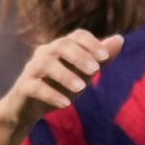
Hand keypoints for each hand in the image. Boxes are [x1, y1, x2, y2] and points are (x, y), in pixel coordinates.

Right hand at [0, 27, 123, 126]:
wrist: (29, 108)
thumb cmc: (59, 86)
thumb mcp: (83, 74)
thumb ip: (100, 59)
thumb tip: (120, 39)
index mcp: (61, 47)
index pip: (77, 35)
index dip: (91, 43)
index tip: (105, 57)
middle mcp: (45, 53)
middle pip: (61, 45)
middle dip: (79, 56)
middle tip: (95, 70)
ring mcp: (32, 69)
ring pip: (46, 64)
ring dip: (65, 75)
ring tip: (81, 88)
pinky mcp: (24, 87)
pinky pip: (36, 87)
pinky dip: (51, 94)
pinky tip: (65, 103)